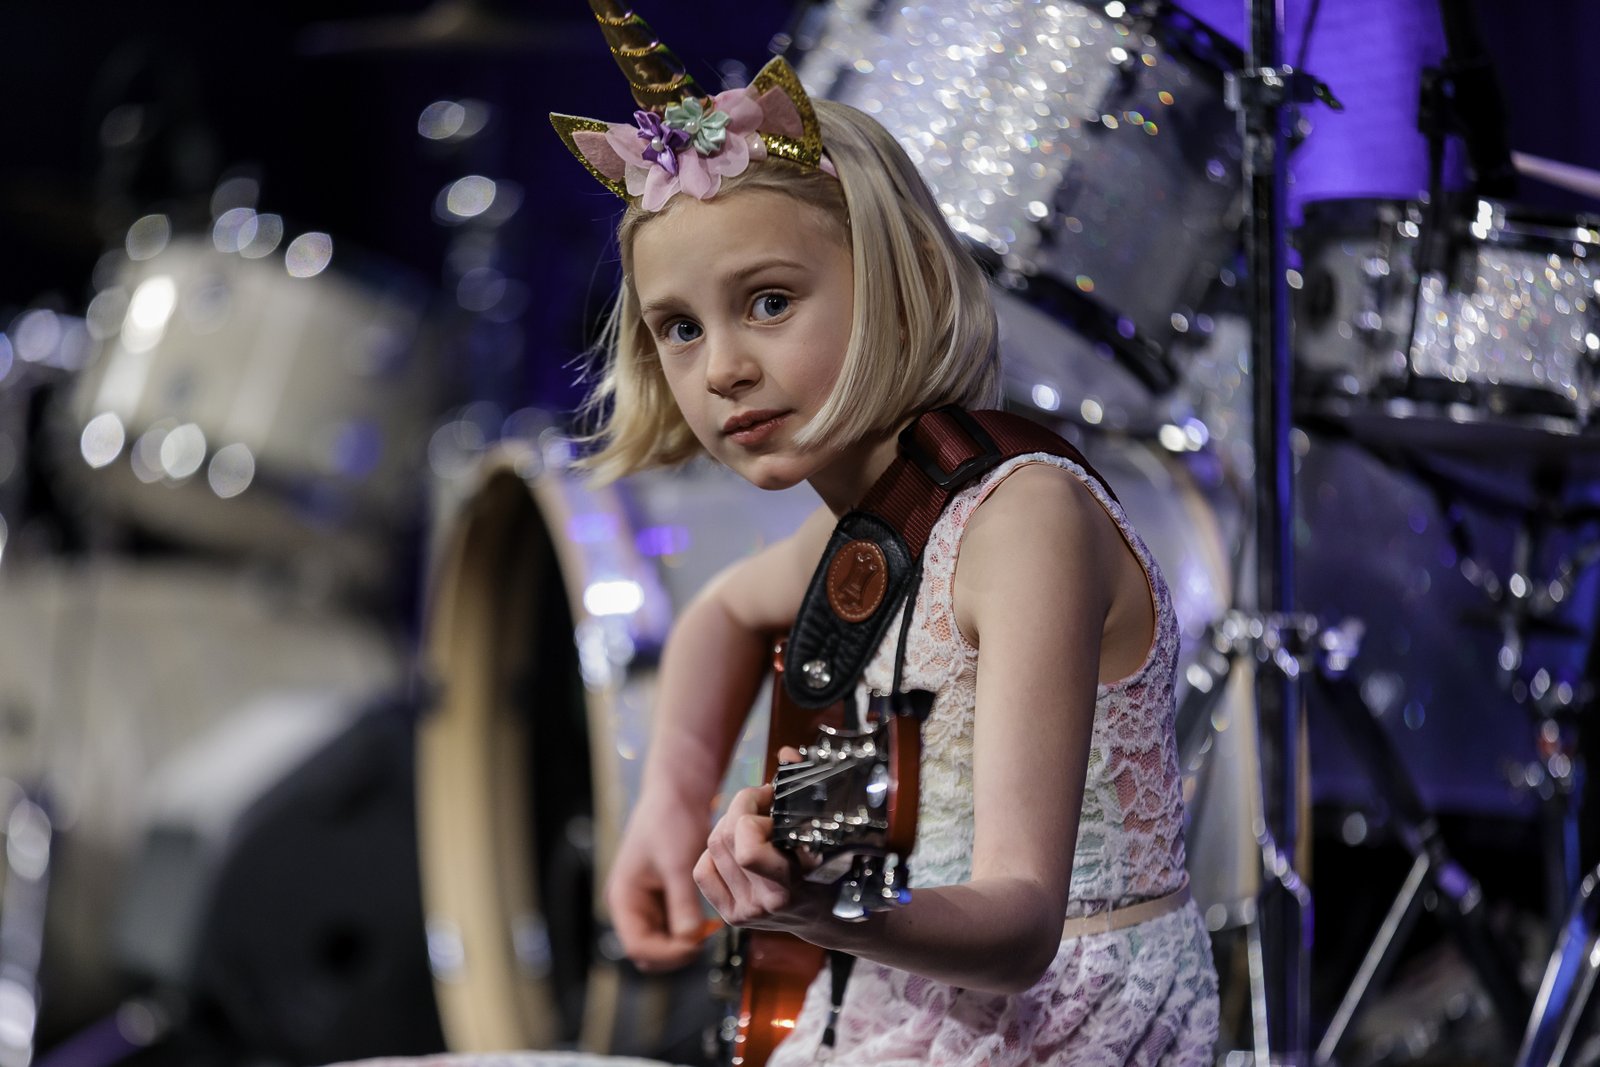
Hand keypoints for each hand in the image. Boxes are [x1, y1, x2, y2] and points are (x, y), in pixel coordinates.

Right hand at [604, 794, 712, 971]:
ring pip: (662, 942)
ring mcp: (646, 902)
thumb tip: (690, 940)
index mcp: (623, 897)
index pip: (638, 946)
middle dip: (675, 953)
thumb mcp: (677, 863)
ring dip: (683, 943)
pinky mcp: (663, 897)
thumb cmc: (671, 820)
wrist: (678, 792)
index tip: (697, 945)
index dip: (668, 954)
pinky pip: (673, 927)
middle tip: (706, 940)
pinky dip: (688, 930)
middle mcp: (630, 905)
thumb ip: (682, 903)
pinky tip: (709, 921)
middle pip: (648, 951)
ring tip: (710, 930)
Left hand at [694, 783, 826, 932]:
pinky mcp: (730, 914)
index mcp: (790, 884)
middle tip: (762, 803)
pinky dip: (714, 854)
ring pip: (713, 847)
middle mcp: (764, 902)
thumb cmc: (832, 873)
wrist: (829, 916)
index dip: (752, 809)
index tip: (771, 798)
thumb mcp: (826, 845)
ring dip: (730, 826)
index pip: (747, 848)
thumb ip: (798, 824)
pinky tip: (736, 850)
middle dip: (742, 808)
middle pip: (724, 837)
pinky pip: (702, 871)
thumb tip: (767, 793)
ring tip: (753, 824)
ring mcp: (744, 911)